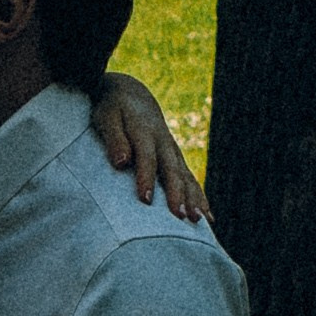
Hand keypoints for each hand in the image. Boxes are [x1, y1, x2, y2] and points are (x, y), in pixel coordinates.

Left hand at [92, 72, 205, 221]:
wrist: (130, 94)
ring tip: (199, 221)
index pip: (146, 157)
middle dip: (177, 194)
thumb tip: (120, 162)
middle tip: (180, 216)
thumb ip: (114, 139)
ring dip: (194, 198)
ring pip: (186, 176)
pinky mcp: (176, 158)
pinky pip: (190, 179)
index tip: (145, 200)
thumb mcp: (107, 118)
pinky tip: (208, 217)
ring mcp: (172, 150)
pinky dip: (200, 197)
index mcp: (144, 132)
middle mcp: (163, 142)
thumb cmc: (113, 108)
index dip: (146, 178)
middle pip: (172, 170)